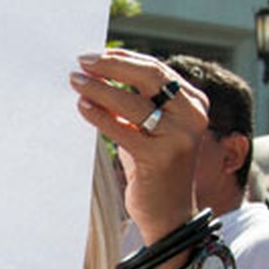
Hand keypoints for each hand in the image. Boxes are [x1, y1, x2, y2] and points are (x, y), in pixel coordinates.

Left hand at [70, 49, 208, 246]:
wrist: (169, 214)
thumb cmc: (153, 168)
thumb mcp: (148, 130)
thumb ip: (134, 104)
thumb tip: (98, 74)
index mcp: (194, 103)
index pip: (157, 69)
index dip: (124, 59)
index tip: (95, 54)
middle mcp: (192, 116)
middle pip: (149, 77)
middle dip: (112, 65)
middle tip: (82, 62)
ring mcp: (179, 137)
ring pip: (132, 102)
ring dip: (99, 88)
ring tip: (75, 82)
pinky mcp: (160, 157)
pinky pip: (122, 129)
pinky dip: (99, 115)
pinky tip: (82, 106)